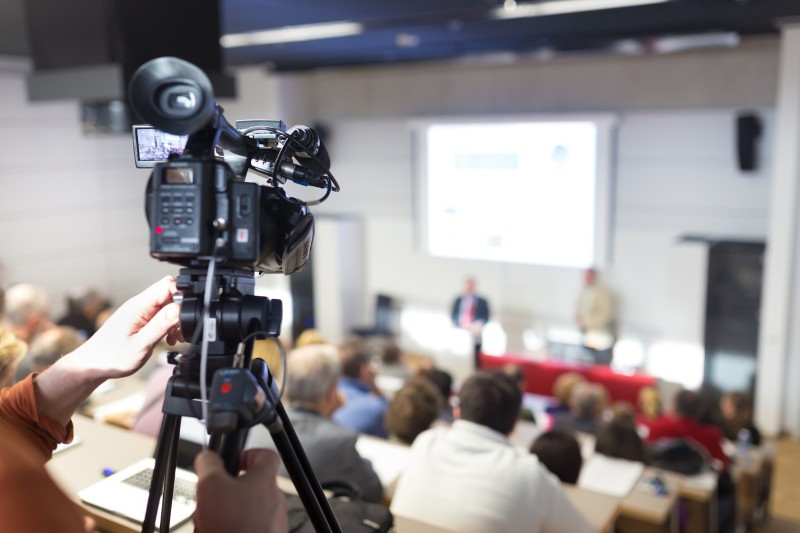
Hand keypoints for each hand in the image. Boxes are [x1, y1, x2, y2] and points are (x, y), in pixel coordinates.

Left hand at [67, 276, 181, 379]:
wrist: (93, 364)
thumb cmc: (111, 358)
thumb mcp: (140, 346)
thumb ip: (160, 326)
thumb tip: (179, 309)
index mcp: (139, 306)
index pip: (167, 284)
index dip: (182, 296)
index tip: (185, 315)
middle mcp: (139, 304)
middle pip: (170, 293)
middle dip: (181, 309)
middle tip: (179, 331)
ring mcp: (139, 310)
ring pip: (167, 304)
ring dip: (175, 319)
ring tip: (173, 338)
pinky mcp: (140, 317)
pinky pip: (160, 313)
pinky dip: (168, 324)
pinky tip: (167, 338)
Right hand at [194, 449, 287, 532]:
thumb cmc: (234, 526)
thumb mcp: (211, 485)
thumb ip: (209, 464)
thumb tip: (207, 456)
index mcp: (265, 480)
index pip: (265, 455)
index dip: (247, 455)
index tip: (232, 462)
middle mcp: (274, 500)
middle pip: (250, 487)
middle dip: (226, 493)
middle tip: (210, 501)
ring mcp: (272, 522)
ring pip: (245, 511)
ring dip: (225, 514)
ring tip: (210, 524)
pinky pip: (247, 528)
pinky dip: (230, 529)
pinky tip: (216, 532)